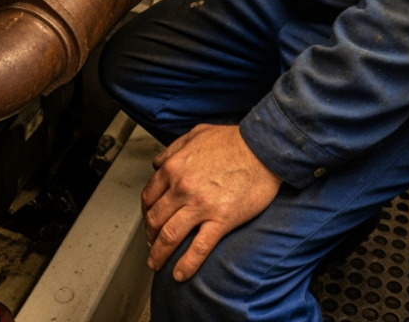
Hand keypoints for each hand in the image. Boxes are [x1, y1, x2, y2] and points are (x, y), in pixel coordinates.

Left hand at [141, 124, 281, 281]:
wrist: (262, 148)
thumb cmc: (233, 140)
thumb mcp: (196, 134)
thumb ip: (173, 149)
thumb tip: (158, 164)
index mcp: (174, 168)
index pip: (149, 197)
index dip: (146, 213)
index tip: (148, 221)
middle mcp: (182, 188)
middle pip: (155, 219)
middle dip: (149, 236)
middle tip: (151, 245)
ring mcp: (200, 206)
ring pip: (170, 236)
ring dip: (159, 254)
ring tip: (157, 264)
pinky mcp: (221, 220)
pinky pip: (198, 248)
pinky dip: (186, 265)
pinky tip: (179, 274)